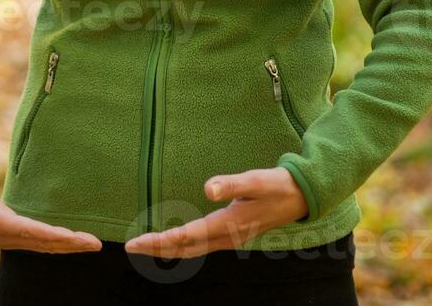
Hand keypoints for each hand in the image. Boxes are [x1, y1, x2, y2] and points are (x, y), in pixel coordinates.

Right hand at [0, 170, 102, 252]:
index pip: (33, 232)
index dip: (56, 235)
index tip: (78, 238)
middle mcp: (6, 236)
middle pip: (44, 244)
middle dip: (71, 245)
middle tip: (96, 244)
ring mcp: (9, 238)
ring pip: (44, 246)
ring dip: (68, 246)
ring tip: (91, 245)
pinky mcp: (12, 234)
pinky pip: (39, 242)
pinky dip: (57, 243)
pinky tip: (72, 242)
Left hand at [124, 167, 307, 258]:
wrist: (300, 197)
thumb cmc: (276, 186)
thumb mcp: (256, 180)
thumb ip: (232, 184)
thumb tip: (208, 189)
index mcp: (228, 224)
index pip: (187, 236)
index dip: (161, 239)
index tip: (138, 241)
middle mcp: (227, 237)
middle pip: (185, 249)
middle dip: (157, 248)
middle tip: (131, 246)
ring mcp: (230, 238)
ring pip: (192, 250)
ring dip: (167, 249)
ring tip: (144, 246)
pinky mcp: (232, 234)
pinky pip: (200, 246)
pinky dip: (181, 246)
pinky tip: (172, 243)